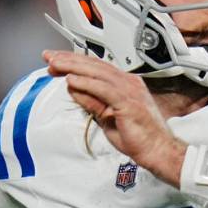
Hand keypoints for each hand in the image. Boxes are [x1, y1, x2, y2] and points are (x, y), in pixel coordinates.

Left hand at [44, 50, 185, 185]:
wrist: (157, 150)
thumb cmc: (138, 137)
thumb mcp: (106, 117)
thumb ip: (92, 102)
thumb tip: (73, 89)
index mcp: (125, 84)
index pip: (96, 68)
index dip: (74, 62)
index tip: (57, 62)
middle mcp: (128, 83)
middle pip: (94, 65)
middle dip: (69, 60)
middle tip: (50, 57)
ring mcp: (129, 90)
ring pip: (96, 73)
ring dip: (73, 67)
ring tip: (55, 65)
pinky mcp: (128, 102)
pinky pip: (103, 89)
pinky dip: (86, 83)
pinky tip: (71, 80)